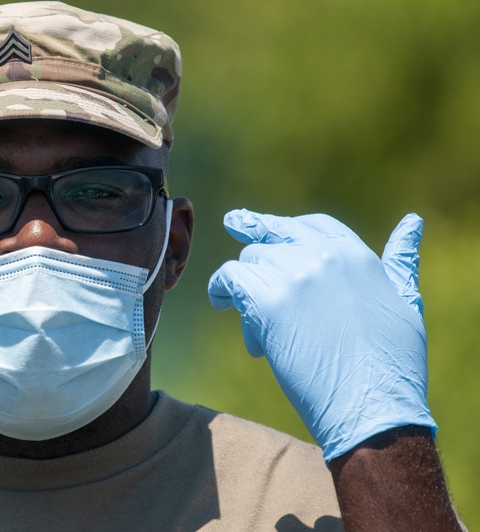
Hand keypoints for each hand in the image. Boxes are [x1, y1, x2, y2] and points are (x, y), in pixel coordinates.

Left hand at [207, 210, 435, 460]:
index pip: (312, 225)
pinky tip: (222, 304)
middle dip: (262, 263)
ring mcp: (294, 276)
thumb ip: (400, 261)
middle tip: (246, 280)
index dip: (286, 230)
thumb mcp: (405, 302)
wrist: (374, 410)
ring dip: (246, 286)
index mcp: (357, 256)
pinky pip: (229, 278)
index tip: (265, 234)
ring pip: (250, 260)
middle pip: (274, 241)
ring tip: (252, 320)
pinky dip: (220, 289)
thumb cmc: (392, 368)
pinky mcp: (267, 302)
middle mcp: (323, 256)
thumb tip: (412, 221)